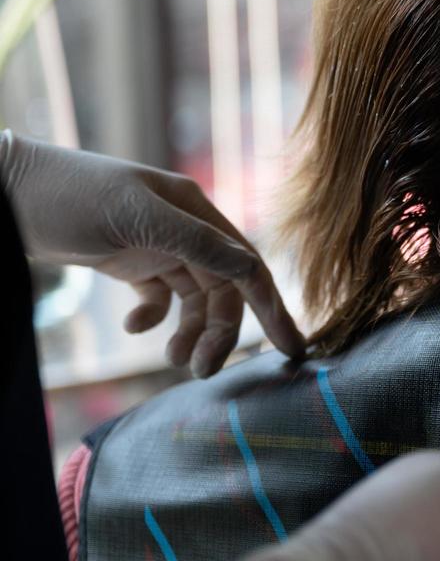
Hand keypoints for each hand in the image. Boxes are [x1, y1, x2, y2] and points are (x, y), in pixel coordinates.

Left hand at [0, 131, 304, 374]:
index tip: (290, 350)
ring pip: (193, 299)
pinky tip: (135, 326)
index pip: (248, 266)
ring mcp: (156, 244)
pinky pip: (159, 297)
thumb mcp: (136, 216)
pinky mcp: (129, 260)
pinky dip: (154, 317)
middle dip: (219, 332)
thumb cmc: (70, 195)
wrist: (8, 189)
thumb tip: (252, 269)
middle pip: (222, 291)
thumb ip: (196, 243)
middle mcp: (184, 228)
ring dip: (189, 331)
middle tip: (201, 371)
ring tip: (170, 359)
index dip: (272, 308)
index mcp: (195, 211)